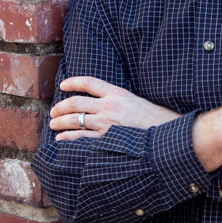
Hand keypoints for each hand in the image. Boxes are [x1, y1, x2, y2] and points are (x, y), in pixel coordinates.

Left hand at [49, 76, 180, 140]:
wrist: (169, 137)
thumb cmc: (157, 120)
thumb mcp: (137, 102)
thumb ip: (119, 101)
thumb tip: (102, 105)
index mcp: (117, 93)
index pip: (89, 82)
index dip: (73, 82)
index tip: (63, 85)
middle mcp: (109, 106)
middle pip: (76, 103)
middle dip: (60, 107)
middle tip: (53, 112)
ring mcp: (107, 124)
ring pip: (76, 120)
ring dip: (60, 122)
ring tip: (53, 125)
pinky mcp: (107, 140)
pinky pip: (81, 139)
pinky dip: (68, 138)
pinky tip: (61, 139)